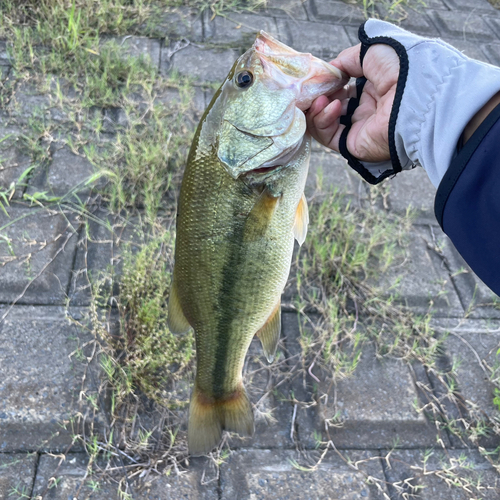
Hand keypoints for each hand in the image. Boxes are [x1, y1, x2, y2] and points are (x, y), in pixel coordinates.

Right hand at [306, 43, 399, 162]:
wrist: (415, 96)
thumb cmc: (401, 70)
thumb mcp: (373, 52)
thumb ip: (348, 59)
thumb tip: (330, 70)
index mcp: (374, 89)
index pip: (342, 87)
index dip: (328, 81)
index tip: (318, 75)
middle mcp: (366, 109)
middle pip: (331, 104)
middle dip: (319, 95)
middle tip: (312, 88)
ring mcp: (358, 127)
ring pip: (324, 121)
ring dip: (317, 107)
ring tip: (320, 97)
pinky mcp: (352, 144)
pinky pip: (327, 135)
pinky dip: (322, 120)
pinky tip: (330, 106)